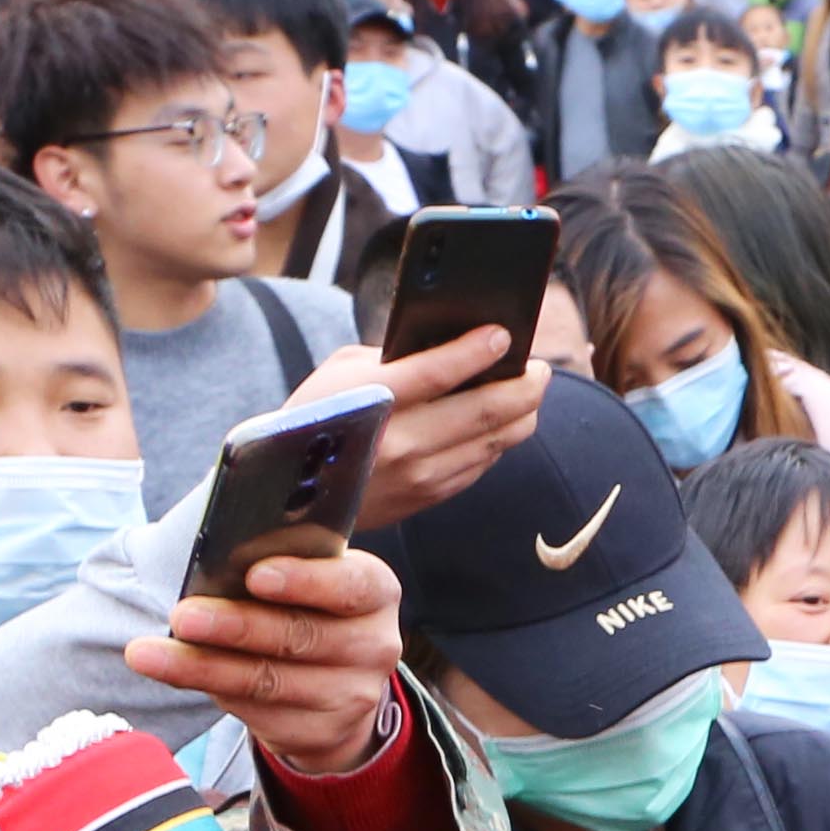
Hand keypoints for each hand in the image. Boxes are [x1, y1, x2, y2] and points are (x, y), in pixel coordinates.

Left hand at [127, 548, 410, 773]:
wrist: (334, 681)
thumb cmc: (304, 607)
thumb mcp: (304, 575)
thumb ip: (273, 562)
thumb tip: (215, 553)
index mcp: (373, 591)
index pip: (349, 585)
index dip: (305, 581)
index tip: (255, 576)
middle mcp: (375, 645)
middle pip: (301, 636)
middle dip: (237, 626)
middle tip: (183, 616)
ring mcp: (353, 694)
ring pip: (271, 681)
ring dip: (205, 667)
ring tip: (150, 654)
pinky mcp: (324, 732)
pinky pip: (260, 714)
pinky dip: (213, 692)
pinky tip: (176, 674)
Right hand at [310, 318, 550, 528]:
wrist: (290, 493)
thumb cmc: (318, 416)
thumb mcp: (340, 373)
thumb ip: (392, 358)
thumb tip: (450, 347)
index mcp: (372, 402)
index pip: (437, 372)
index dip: (477, 351)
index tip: (504, 334)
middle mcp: (401, 442)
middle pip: (486, 411)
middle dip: (525, 385)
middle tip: (539, 368)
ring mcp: (420, 475)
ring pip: (496, 440)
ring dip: (523, 413)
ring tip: (529, 390)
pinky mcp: (431, 496)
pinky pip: (482, 463)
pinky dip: (499, 439)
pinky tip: (503, 421)